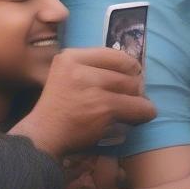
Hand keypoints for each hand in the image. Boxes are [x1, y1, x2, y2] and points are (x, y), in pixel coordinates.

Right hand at [14, 47, 156, 157]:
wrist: (45, 135)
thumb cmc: (60, 108)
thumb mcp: (68, 77)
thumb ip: (92, 68)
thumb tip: (134, 68)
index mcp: (70, 57)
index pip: (112, 53)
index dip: (128, 65)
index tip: (132, 75)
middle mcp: (79, 68)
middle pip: (126, 70)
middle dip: (135, 85)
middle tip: (133, 96)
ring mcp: (92, 87)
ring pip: (133, 88)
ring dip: (140, 99)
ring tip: (135, 107)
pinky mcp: (103, 107)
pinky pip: (137, 107)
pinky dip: (144, 112)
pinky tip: (141, 117)